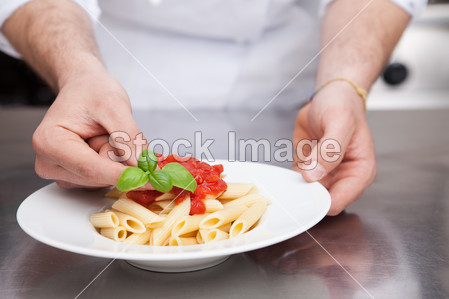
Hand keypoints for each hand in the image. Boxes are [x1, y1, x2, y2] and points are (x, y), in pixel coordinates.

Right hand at [32, 70, 143, 187]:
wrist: (83, 88)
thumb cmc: (91, 92)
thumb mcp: (114, 105)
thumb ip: (127, 137)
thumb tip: (139, 165)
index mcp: (49, 142)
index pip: (92, 169)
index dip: (124, 175)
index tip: (150, 180)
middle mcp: (49, 163)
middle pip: (99, 176)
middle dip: (117, 158)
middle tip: (111, 131)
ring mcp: (62, 173)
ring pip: (105, 180)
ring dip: (115, 159)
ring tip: (103, 135)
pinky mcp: (75, 178)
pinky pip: (105, 179)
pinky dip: (114, 163)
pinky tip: (104, 145)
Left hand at [293, 82, 375, 214]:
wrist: (330, 96)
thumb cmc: (342, 106)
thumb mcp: (339, 122)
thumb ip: (329, 151)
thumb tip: (313, 175)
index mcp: (359, 172)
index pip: (338, 201)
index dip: (318, 200)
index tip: (301, 190)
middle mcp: (342, 178)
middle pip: (320, 202)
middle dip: (303, 195)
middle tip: (290, 180)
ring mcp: (324, 176)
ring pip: (306, 195)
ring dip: (293, 188)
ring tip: (287, 174)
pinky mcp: (308, 170)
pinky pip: (295, 182)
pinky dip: (287, 179)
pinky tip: (283, 171)